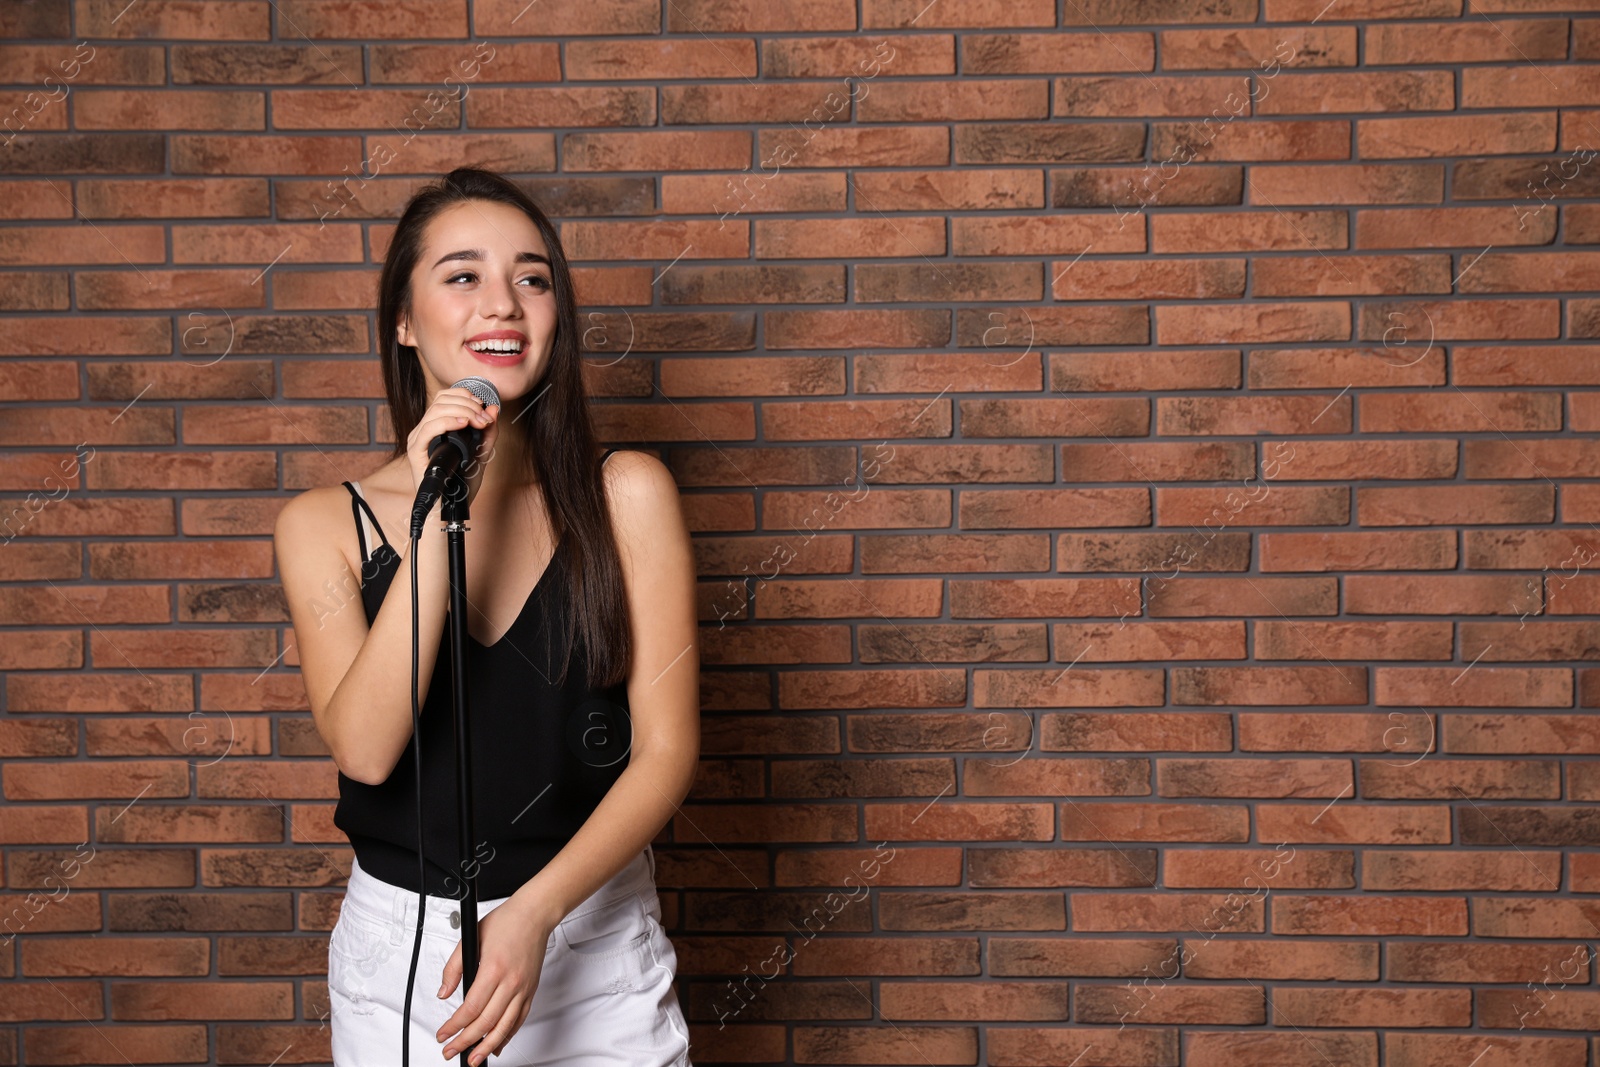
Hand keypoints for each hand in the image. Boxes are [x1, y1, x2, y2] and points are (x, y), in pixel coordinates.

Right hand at [405, 386, 501, 515]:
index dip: (465, 395)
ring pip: (435, 410)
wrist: (453, 509)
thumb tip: (494, 409)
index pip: (445, 397)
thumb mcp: (482, 453)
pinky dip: (447, 422)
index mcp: (436, 427)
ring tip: (478, 422)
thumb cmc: (462, 484)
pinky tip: (463, 424)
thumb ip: (488, 432)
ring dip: (462, 411)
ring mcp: (418, 440)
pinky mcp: (416, 452)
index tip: (484, 406)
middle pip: (441, 401)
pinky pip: (428, 429)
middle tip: (485, 418)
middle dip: (468, 405)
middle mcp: (424, 431)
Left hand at [436, 895, 551, 1064]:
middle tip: (451, 1051)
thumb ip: (453, 968)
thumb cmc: (507, 922)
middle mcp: (511, 982)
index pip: (470, 1008)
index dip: (454, 1026)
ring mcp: (524, 988)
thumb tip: (443, 993)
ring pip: (504, 1026)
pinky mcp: (531, 990)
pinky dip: (507, 1035)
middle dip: (466, 1042)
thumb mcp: (471, 939)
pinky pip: (519, 1019)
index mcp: (494, 969)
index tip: (443, 1034)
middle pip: (486, 1022)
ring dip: (487, 1046)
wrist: (535, 914)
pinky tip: (497, 1045)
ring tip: (473, 1058)